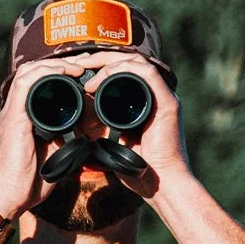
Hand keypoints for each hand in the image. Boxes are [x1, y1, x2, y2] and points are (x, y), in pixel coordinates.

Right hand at [0, 58, 95, 219]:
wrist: (6, 199)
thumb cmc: (25, 184)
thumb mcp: (52, 156)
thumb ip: (62, 140)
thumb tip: (82, 132)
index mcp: (22, 118)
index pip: (37, 83)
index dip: (59, 72)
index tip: (84, 73)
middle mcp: (14, 111)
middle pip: (34, 71)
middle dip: (61, 63)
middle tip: (86, 63)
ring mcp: (11, 113)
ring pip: (29, 72)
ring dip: (56, 64)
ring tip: (79, 67)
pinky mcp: (13, 119)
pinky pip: (26, 84)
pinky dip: (46, 73)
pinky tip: (66, 74)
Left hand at [75, 50, 192, 195]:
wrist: (160, 185)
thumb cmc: (138, 170)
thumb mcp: (111, 143)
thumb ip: (100, 129)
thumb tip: (78, 120)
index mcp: (144, 100)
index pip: (122, 71)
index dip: (99, 66)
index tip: (76, 71)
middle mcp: (155, 94)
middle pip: (128, 62)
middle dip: (100, 58)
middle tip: (77, 63)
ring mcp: (163, 97)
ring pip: (137, 63)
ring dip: (109, 62)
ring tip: (86, 71)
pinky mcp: (168, 104)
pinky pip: (147, 74)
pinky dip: (124, 71)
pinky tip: (103, 78)